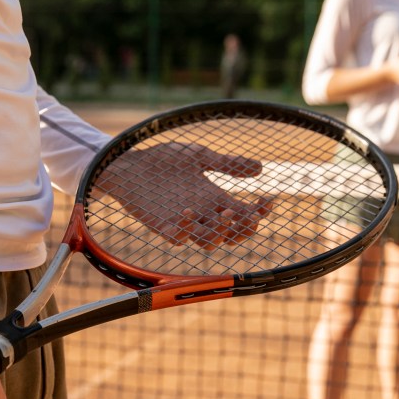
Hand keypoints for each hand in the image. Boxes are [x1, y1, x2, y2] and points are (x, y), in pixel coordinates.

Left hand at [96, 142, 273, 250]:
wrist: (129, 162)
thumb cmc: (164, 160)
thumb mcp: (200, 157)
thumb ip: (227, 164)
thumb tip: (261, 168)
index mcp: (214, 198)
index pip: (244, 213)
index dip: (259, 212)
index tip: (268, 200)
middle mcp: (203, 214)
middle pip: (231, 234)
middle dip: (243, 228)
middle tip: (246, 213)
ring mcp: (183, 222)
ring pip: (209, 241)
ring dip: (220, 231)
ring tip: (225, 212)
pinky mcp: (162, 226)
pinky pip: (177, 238)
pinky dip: (185, 229)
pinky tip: (189, 212)